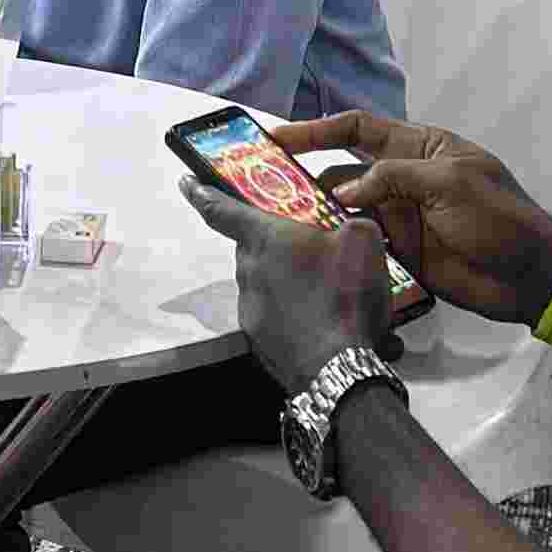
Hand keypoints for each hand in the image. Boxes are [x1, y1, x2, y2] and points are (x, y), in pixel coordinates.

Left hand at [172, 164, 403, 391]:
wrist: (339, 368)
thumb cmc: (344, 299)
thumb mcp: (364, 241)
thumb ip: (350, 224)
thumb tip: (349, 229)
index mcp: (267, 239)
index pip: (222, 209)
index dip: (202, 193)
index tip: (187, 183)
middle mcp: (250, 272)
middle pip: (256, 249)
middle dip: (280, 248)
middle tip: (311, 252)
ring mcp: (252, 309)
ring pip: (269, 285)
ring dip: (294, 286)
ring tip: (333, 297)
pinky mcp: (260, 341)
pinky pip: (279, 318)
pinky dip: (300, 318)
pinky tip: (331, 323)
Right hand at [277, 109, 551, 331]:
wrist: (530, 276)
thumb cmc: (498, 217)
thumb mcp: (449, 183)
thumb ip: (392, 178)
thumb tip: (342, 192)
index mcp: (420, 148)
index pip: (359, 129)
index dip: (317, 130)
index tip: (277, 138)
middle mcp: (403, 179)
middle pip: (344, 170)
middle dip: (306, 176)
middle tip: (263, 187)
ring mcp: (400, 218)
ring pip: (346, 210)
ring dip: (316, 214)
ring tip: (278, 222)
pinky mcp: (400, 254)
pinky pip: (360, 244)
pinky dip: (337, 245)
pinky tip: (310, 251)